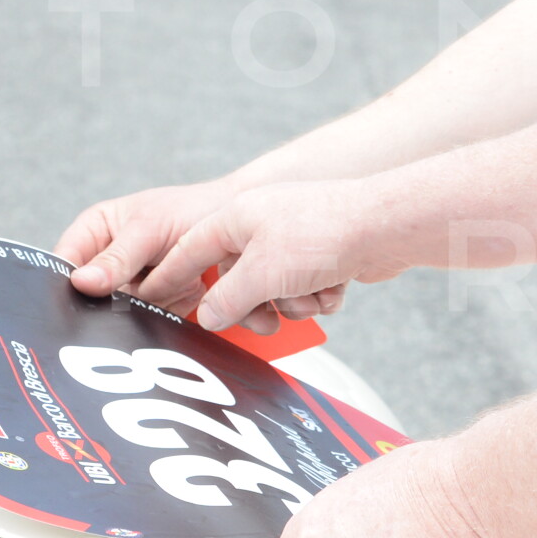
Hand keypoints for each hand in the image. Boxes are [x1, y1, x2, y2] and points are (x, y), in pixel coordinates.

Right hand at [57, 178, 241, 299]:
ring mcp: (129, 285)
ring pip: (121, 313)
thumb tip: (80, 282)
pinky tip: (189, 285)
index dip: (66, 285)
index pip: (63, 264)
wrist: (234, 228)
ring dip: (153, 300)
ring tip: (181, 275)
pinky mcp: (152, 303)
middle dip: (118, 299)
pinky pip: (150, 321)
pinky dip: (171, 305)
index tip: (89, 298)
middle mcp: (106, 262)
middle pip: (90, 297)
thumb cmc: (190, 211)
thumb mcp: (149, 229)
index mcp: (93, 232)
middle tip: (148, 289)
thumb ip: (116, 258)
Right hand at [138, 180, 416, 332]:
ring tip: (313, 296)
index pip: (189, 250)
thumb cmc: (321, 235)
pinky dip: (318, 297)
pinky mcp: (321, 254)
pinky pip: (305, 289)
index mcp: (236, 217)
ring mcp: (292, 238)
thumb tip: (206, 317)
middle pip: (234, 279)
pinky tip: (335, 289)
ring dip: (294, 303)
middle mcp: (260, 224)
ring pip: (273, 290)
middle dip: (254, 304)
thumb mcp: (261, 274)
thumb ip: (226, 299)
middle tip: (265, 320)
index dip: (169, 277)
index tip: (149, 299)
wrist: (387, 226)